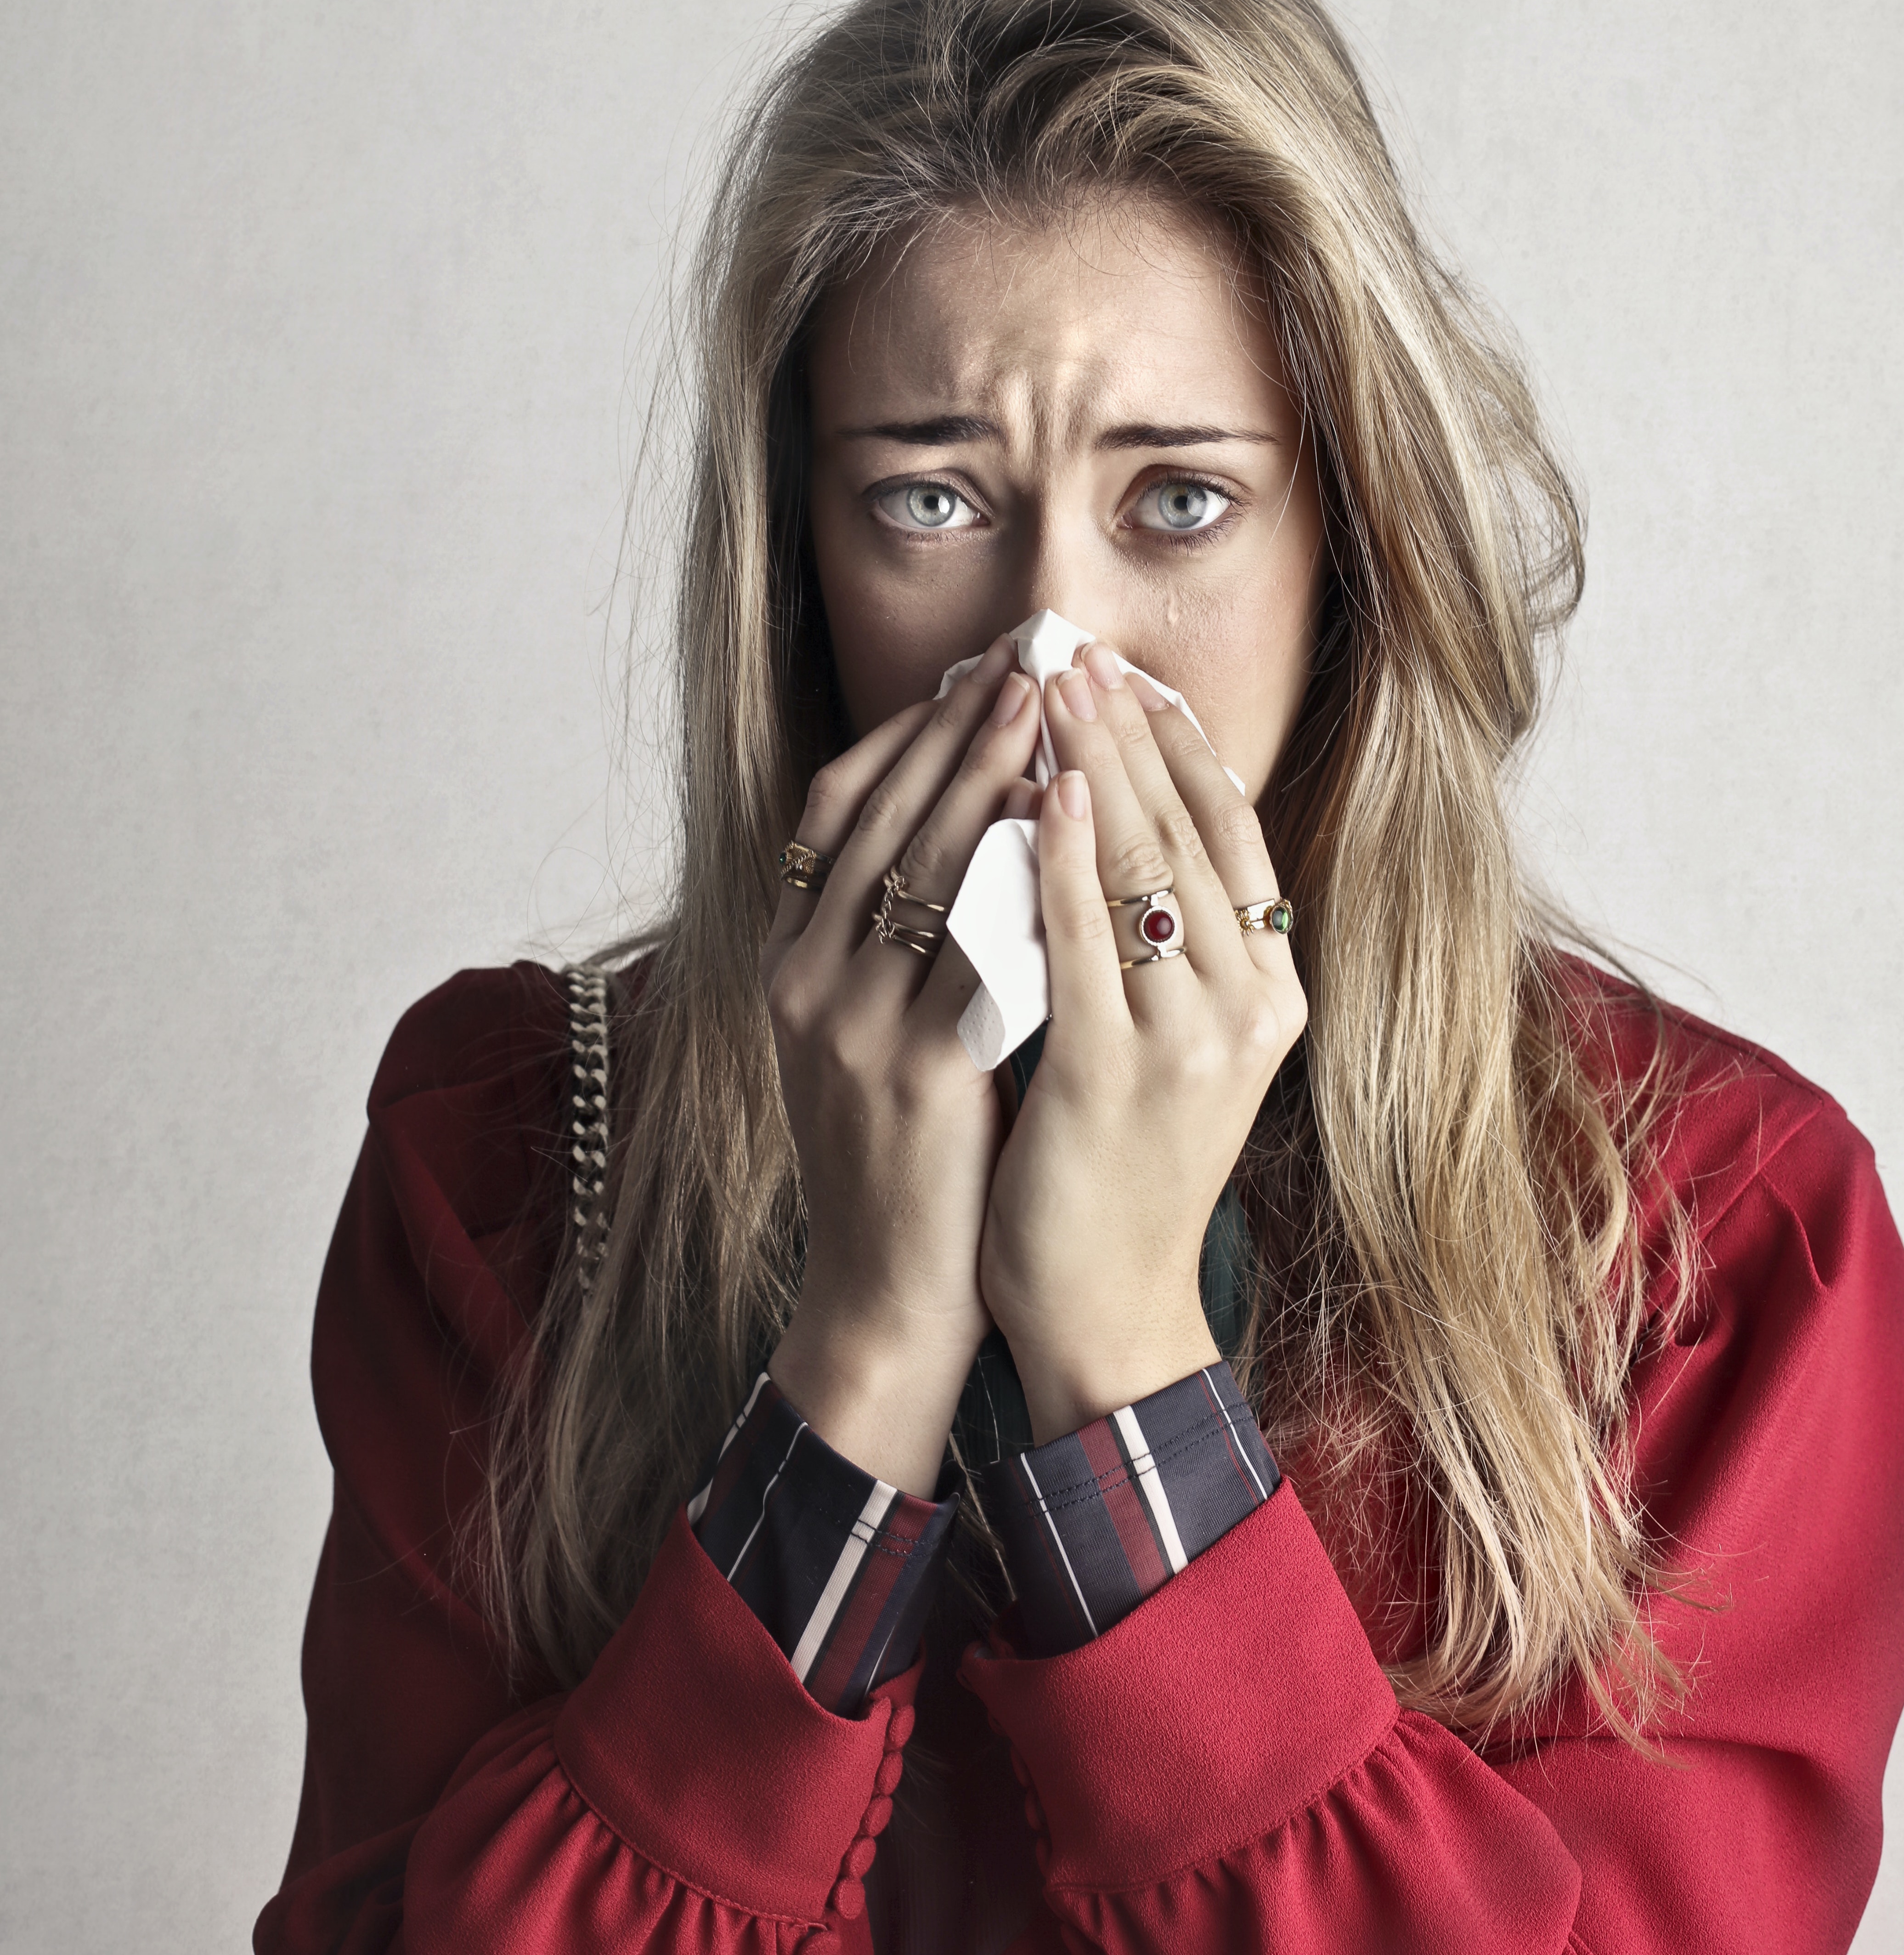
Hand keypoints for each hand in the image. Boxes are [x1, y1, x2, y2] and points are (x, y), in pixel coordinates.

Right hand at [761, 639, 1041, 1496]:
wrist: (890, 1299)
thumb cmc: (907, 1164)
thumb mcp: (877, 1034)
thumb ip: (901, 944)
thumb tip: (971, 831)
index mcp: (789, 967)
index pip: (833, 814)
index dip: (899, 737)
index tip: (966, 673)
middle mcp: (802, 984)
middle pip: (877, 819)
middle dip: (953, 730)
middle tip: (1022, 655)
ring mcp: (848, 1028)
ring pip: (919, 867)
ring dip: (984, 775)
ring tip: (1046, 703)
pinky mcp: (912, 1075)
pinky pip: (969, 949)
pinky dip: (1014, 878)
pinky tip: (1063, 826)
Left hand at [979, 643, 1307, 1441]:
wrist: (1107, 1309)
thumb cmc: (1120, 1169)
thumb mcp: (1168, 1044)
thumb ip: (1157, 947)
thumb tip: (1111, 823)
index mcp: (1269, 992)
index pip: (1231, 832)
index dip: (1179, 743)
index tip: (1127, 671)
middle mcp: (1248, 1008)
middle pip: (1190, 832)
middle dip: (1128, 730)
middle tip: (1074, 647)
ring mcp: (1190, 1043)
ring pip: (1145, 871)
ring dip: (1093, 766)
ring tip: (1048, 686)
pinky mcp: (1117, 1078)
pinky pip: (1087, 945)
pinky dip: (1064, 863)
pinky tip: (1036, 798)